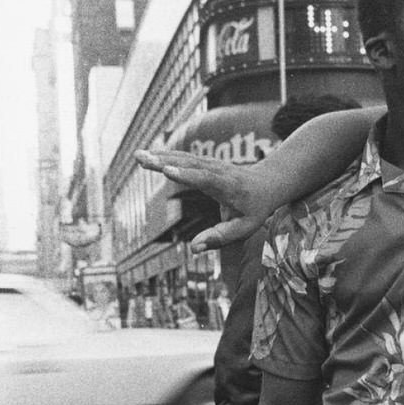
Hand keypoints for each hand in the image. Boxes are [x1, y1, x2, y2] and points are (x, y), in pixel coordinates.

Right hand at [136, 147, 268, 249]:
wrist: (266, 184)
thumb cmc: (254, 210)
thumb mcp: (244, 229)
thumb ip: (220, 238)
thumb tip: (194, 249)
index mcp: (229, 188)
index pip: (207, 179)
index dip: (187, 175)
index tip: (167, 171)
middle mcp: (219, 171)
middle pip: (190, 164)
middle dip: (165, 161)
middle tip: (142, 159)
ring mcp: (211, 164)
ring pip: (184, 158)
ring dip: (160, 156)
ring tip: (137, 156)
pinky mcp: (204, 162)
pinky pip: (183, 157)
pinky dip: (165, 155)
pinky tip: (145, 156)